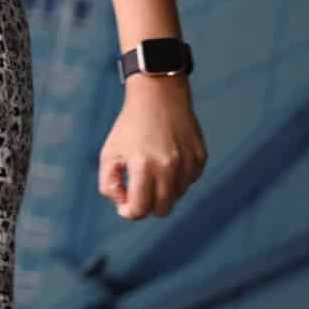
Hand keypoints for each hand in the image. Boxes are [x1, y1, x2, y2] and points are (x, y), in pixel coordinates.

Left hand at [98, 77, 206, 219]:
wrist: (158, 96)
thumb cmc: (129, 127)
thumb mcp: (108, 153)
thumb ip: (109, 184)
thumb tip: (125, 207)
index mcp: (142, 164)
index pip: (140, 209)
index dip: (129, 212)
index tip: (124, 205)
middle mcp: (168, 166)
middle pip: (161, 209)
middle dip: (147, 205)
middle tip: (137, 190)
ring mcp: (188, 162)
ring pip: (176, 196)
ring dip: (163, 191)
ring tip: (152, 167)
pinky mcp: (200, 158)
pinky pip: (189, 182)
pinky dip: (177, 178)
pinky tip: (167, 159)